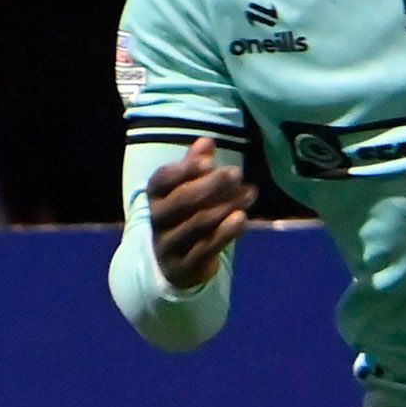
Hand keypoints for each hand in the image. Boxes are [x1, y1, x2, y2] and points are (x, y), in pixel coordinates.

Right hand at [147, 135, 252, 288]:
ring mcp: (169, 244)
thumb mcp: (185, 188)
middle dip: (211, 185)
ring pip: (197, 224)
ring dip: (226, 206)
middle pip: (182, 200)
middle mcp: (158, 219)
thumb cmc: (184, 215)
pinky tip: (243, 218)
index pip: (163, 179)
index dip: (184, 170)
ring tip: (250, 192)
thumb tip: (207, 141)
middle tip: (237, 172)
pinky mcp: (186, 265)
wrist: (173, 263)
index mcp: (155, 196)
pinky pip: (206, 248)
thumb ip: (194, 165)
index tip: (209, 161)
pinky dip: (226, 233)